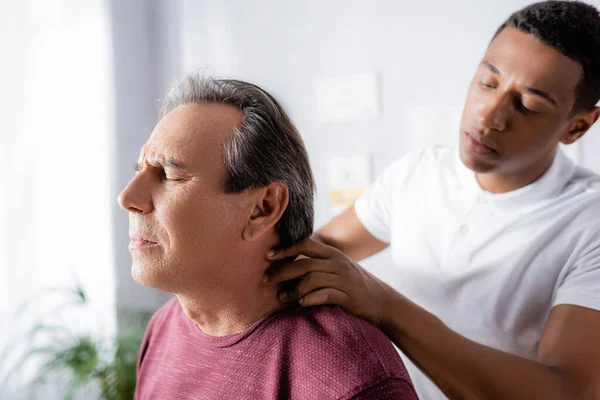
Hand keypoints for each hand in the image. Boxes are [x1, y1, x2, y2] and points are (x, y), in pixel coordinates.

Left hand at [264, 238, 396, 326]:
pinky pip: (325, 295)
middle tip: (265, 280)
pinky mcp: (348, 296)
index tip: (268, 255)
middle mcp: (338, 263)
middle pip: (304, 263)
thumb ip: (317, 263)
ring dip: (293, 289)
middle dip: (281, 271)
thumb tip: (286, 264)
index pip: (305, 244)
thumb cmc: (352, 284)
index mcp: (332, 254)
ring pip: (312, 280)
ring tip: (281, 298)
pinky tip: (301, 303)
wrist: (381, 301)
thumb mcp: (337, 267)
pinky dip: (310, 299)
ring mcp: (344, 279)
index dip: (285, 248)